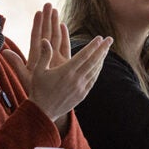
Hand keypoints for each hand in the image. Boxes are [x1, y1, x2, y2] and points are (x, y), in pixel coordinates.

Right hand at [3, 4, 111, 121]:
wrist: (43, 111)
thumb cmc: (38, 89)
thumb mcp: (38, 71)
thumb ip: (44, 55)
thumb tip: (45, 40)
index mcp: (65, 71)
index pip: (83, 55)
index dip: (92, 46)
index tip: (99, 38)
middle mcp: (76, 79)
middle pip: (93, 61)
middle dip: (102, 49)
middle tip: (110, 39)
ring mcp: (80, 87)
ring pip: (95, 70)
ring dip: (102, 59)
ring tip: (106, 49)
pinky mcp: (82, 94)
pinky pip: (93, 80)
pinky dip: (97, 71)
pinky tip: (99, 65)